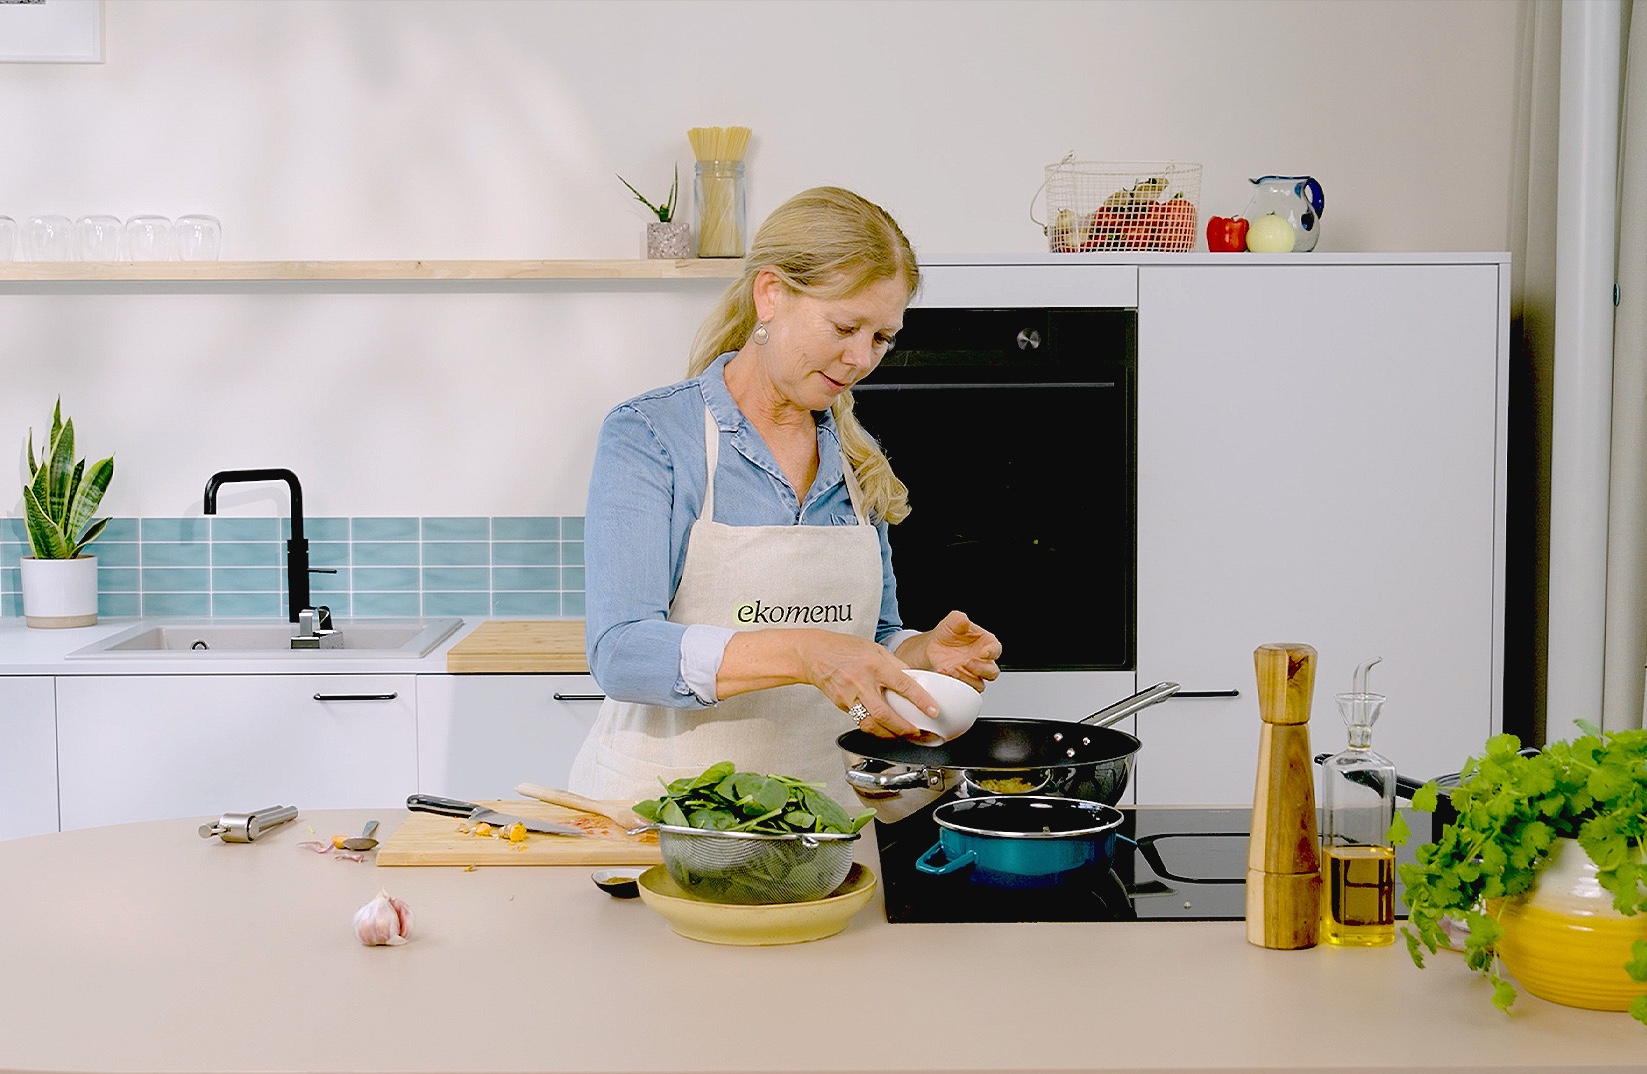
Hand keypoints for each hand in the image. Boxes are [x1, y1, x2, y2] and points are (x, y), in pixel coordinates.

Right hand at [791, 631, 937, 739]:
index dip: (920, 700)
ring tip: (904, 736)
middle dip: (904, 728)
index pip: (902, 685)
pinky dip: (875, 729)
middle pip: (885, 713)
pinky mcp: (842, 706)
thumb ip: (895, 664)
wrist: (813, 654)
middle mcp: (861, 682)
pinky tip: (885, 730)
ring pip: (871, 724)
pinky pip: (861, 722)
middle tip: (918, 733)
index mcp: (874, 664)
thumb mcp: (875, 648)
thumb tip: (914, 678)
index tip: (933, 711)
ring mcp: (849, 696)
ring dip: (890, 734)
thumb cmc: (844, 648)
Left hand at [898, 610, 1000, 690]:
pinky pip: (965, 687)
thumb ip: (960, 619)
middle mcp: (983, 660)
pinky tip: (947, 672)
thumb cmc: (949, 632)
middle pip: (992, 671)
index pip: (996, 649)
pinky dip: (957, 682)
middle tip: (969, 662)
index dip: (992, 652)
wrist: (934, 644)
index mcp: (986, 643)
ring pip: (980, 684)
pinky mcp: (963, 680)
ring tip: (955, 670)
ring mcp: (973, 673)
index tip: (984, 652)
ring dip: (968, 679)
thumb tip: (964, 621)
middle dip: (982, 669)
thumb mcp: (954, 620)